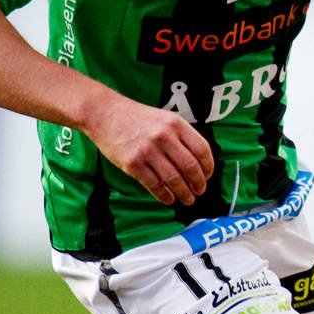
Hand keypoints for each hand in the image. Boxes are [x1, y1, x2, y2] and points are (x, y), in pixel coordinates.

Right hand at [84, 94, 215, 205]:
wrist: (104, 113)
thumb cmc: (137, 118)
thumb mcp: (165, 118)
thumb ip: (181, 136)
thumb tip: (198, 163)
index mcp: (176, 124)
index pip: (202, 149)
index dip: (208, 167)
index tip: (208, 176)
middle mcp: (164, 137)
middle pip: (190, 167)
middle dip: (199, 183)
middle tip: (200, 191)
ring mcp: (147, 151)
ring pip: (174, 179)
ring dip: (184, 193)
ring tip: (188, 199)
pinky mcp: (132, 164)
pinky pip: (154, 185)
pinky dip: (165, 196)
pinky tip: (169, 199)